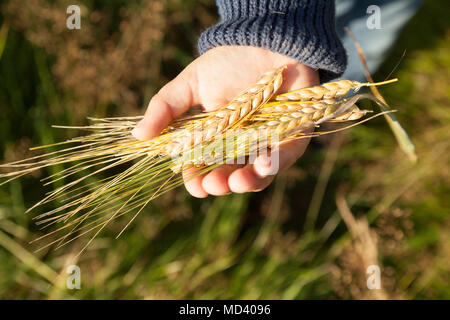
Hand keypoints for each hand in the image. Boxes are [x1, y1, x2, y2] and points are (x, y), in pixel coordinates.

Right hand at [132, 46, 318, 196]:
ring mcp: (267, 142)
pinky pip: (287, 156)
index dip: (197, 179)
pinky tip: (263, 163)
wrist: (265, 39)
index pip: (204, 166)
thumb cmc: (227, 62)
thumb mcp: (191, 84)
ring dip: (246, 182)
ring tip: (235, 181)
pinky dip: (276, 163)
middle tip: (213, 184)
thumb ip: (166, 108)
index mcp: (216, 138)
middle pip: (230, 175)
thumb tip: (138, 137)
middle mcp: (241, 144)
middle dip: (220, 184)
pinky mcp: (293, 134)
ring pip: (258, 174)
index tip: (194, 185)